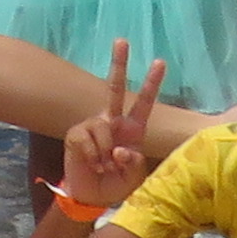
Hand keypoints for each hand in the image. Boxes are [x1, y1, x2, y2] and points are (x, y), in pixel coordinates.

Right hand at [58, 41, 167, 213]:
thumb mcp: (134, 177)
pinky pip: (87, 139)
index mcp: (132, 130)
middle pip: (114, 88)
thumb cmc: (115, 184)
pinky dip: (92, 156)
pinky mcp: (76, 134)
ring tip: (103, 166)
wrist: (90, 197)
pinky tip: (91, 164)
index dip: (151, 84)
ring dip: (105, 153)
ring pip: (103, 127)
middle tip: (122, 40)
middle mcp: (112, 122)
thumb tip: (120, 147)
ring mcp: (92, 126)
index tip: (160, 62)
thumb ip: (134, 162)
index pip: (143, 103)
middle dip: (119, 64)